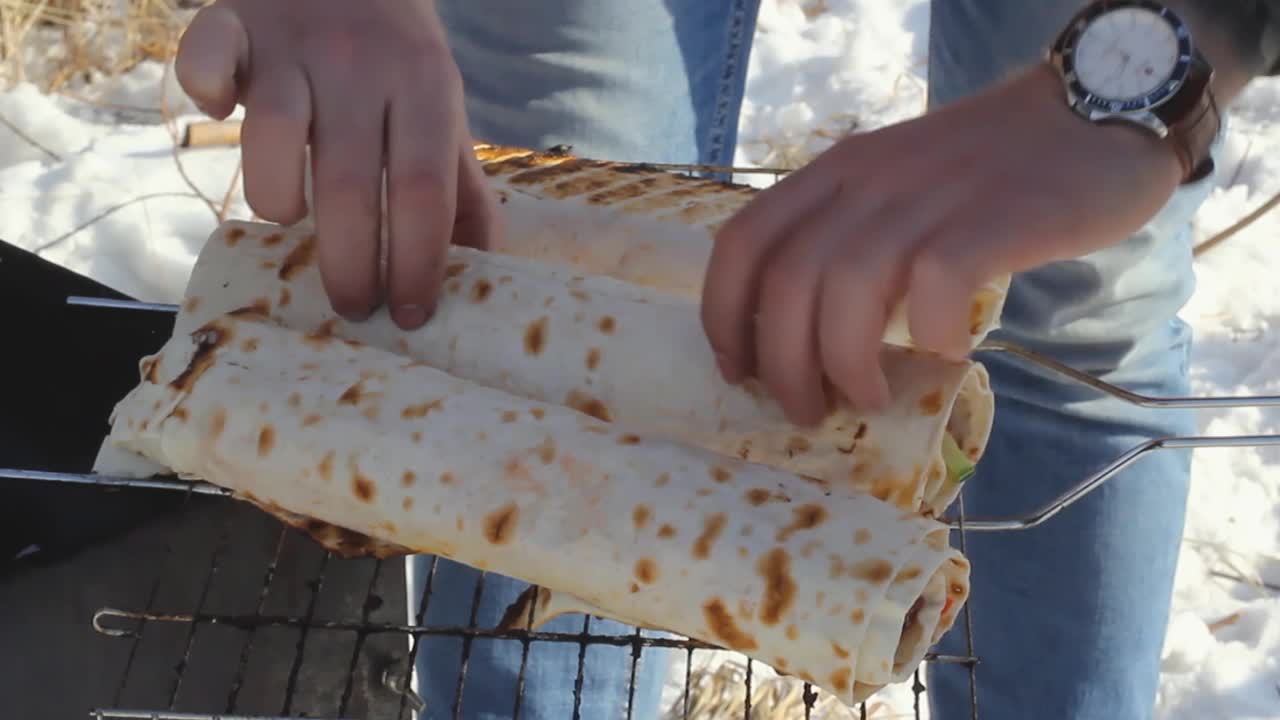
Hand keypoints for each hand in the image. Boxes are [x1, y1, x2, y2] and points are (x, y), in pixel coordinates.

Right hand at [175, 0, 497, 328]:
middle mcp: (361, 65)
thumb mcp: (443, 112)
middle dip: (351, 265)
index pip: (425, 189)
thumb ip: (461, 186)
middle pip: (350, 182)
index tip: (412, 316)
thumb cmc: (397, 58)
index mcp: (426, 86)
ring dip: (276, 199)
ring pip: (274, 133)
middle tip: (352, 308)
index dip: (418, 261)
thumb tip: (486, 268)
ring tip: (290, 227)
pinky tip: (217, 113)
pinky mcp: (230, 22)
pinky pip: (204, 56)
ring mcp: (292, 44)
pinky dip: (204, 89)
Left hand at [700, 62, 1183, 426]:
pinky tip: (949, 351)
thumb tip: (802, 336)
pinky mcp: (993, 219)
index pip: (744, 241)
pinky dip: (931, 333)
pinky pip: (935, 287)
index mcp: (835, 172)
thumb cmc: (986, 169)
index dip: (724, 315)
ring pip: (847, 291)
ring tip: (870, 397)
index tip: (738, 371)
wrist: (1090, 117)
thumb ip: (847, 237)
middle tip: (808, 411)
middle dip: (783, 366)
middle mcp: (868, 180)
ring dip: (846, 364)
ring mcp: (928, 197)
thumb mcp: (893, 185)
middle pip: (788, 283)